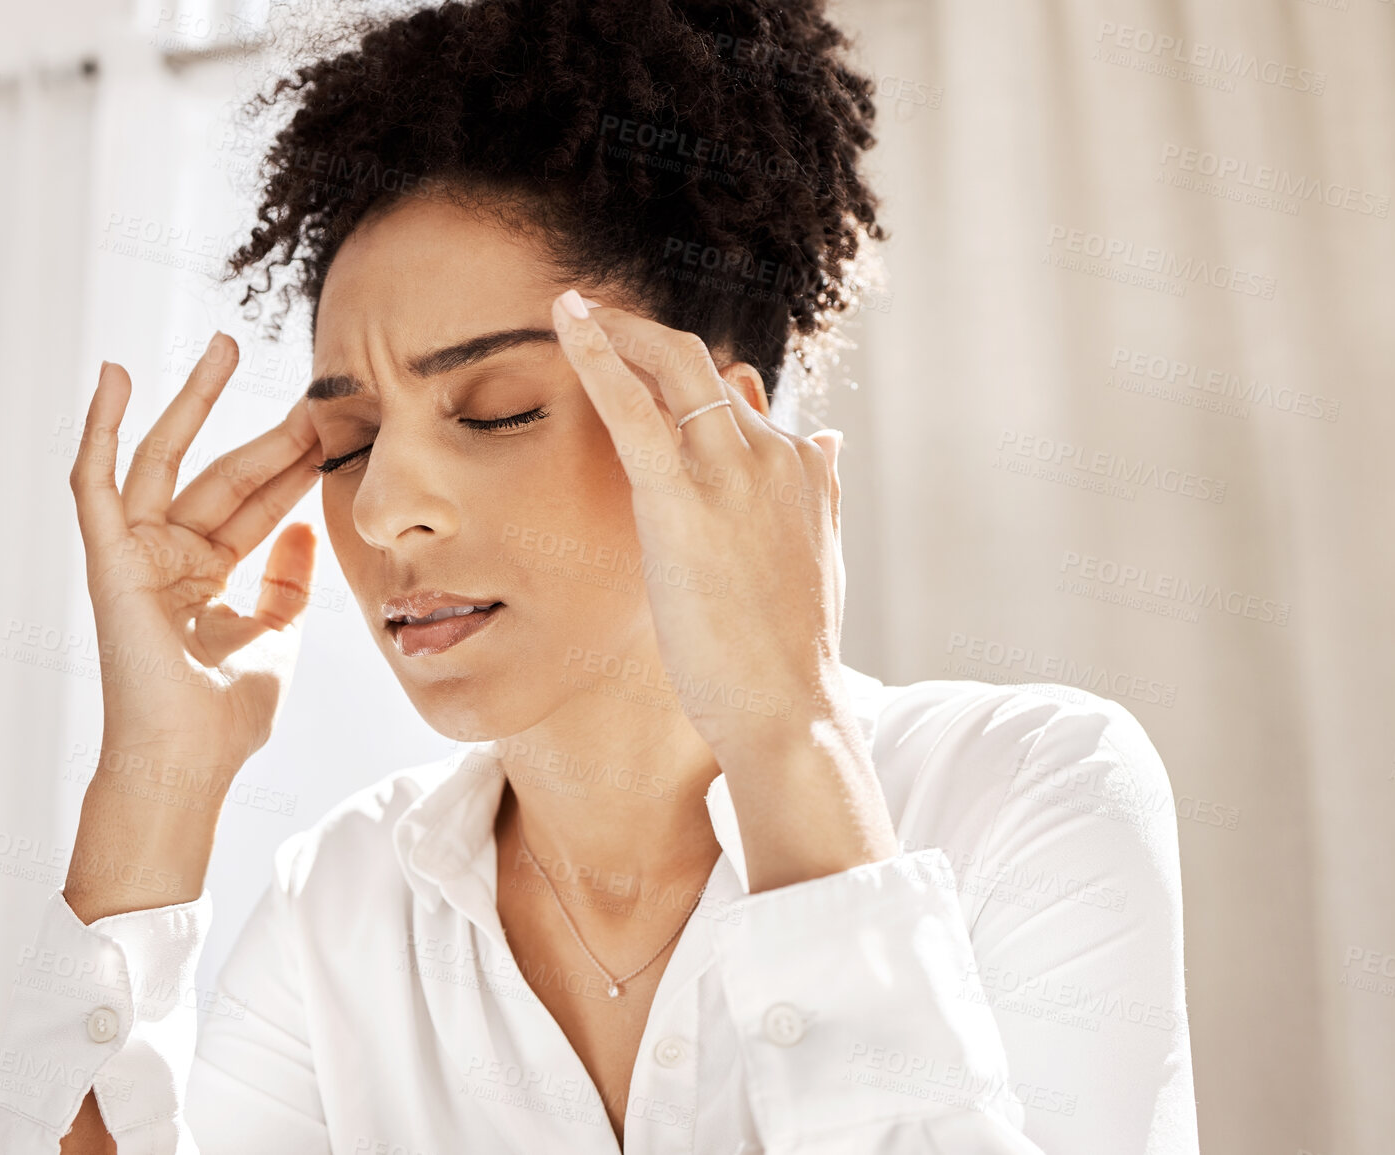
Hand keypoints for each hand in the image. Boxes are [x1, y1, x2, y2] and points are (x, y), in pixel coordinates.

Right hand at [69, 333, 324, 784]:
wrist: (189, 763)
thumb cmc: (226, 716)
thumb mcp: (276, 635)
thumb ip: (287, 581)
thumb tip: (301, 528)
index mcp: (207, 574)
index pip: (258, 502)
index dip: (298, 465)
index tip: (342, 428)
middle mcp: (169, 556)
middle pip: (225, 475)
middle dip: (273, 433)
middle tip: (316, 389)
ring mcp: (135, 554)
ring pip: (166, 460)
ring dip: (195, 403)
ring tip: (226, 346)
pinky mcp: (107, 558)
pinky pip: (97, 482)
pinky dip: (102, 429)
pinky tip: (116, 377)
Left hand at [547, 292, 848, 761]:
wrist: (789, 708)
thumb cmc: (790, 652)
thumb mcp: (817, 555)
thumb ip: (818, 491)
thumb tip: (826, 438)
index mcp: (800, 466)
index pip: (732, 399)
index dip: (678, 380)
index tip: (638, 364)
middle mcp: (772, 453)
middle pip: (701, 368)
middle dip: (643, 333)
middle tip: (594, 315)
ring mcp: (732, 471)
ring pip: (671, 368)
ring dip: (615, 330)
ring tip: (570, 309)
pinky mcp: (682, 498)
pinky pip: (634, 407)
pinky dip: (599, 354)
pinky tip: (568, 321)